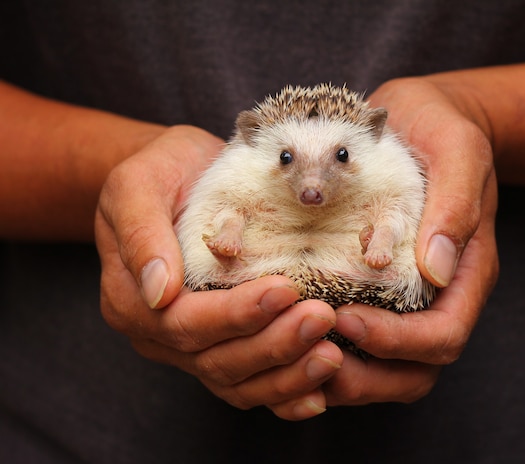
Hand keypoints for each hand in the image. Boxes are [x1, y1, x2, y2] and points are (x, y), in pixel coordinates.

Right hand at [95, 125, 343, 420]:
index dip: (235, 313)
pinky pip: (250, 384)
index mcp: (132, 300)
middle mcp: (159, 335)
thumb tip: (157, 291)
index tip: (285, 289)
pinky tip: (318, 395)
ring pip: (237, 381)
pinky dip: (283, 394)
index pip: (184, 322)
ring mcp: (191, 348)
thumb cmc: (160, 173)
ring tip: (331, 356)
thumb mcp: (138, 184)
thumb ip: (141, 233)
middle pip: (216, 359)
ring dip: (286, 374)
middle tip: (322, 318)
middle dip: (273, 344)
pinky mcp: (223, 347)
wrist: (179, 177)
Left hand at [321, 77, 498, 404]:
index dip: (398, 342)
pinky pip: (359, 338)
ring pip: (386, 368)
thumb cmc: (441, 128)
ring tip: (295, 357)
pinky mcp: (376, 287)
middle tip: (313, 356)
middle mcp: (437, 294)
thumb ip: (454, 204)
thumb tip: (437, 268)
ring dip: (344, 374)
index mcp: (465, 271)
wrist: (423, 118)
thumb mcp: (456, 149)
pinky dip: (329, 349)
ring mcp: (407, 295)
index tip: (346, 318)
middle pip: (416, 370)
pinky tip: (290, 336)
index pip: (443, 334)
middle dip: (367, 377)